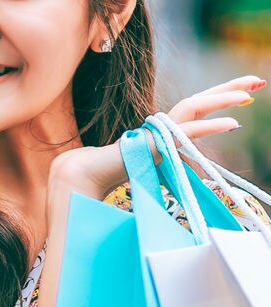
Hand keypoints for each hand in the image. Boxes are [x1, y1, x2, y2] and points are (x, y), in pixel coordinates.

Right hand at [48, 75, 264, 200]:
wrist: (80, 181)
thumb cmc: (102, 184)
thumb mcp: (142, 179)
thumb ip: (160, 177)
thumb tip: (176, 198)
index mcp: (158, 135)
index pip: (193, 113)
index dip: (216, 103)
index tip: (243, 101)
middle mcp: (158, 129)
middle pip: (198, 103)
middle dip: (228, 91)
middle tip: (257, 82)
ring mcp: (154, 134)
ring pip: (194, 108)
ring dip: (223, 98)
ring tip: (250, 91)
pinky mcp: (152, 142)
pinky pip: (184, 132)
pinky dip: (208, 126)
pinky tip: (232, 123)